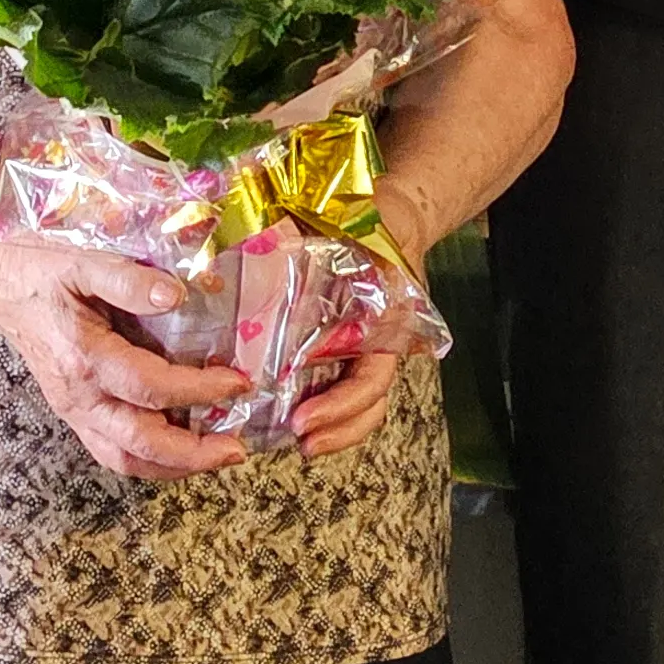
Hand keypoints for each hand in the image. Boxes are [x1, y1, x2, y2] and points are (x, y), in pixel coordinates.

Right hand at [0, 233, 249, 480]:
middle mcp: (77, 395)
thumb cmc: (39, 267)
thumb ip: (129, 279)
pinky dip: (147, 458)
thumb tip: (177, 296)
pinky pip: (110, 449)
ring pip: (123, 458)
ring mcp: (71, 408)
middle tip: (237, 450)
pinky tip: (177, 449)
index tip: (239, 383)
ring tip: (214, 457)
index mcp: (84, 358)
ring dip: (171, 466)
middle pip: (139, 443)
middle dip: (192, 454)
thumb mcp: (83, 260)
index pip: (150, 389)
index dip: (198, 391)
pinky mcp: (71, 410)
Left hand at [294, 196, 438, 460]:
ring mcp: (369, 350)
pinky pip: (346, 388)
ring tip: (299, 445)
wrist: (398, 217)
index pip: (371, 380)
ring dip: (335, 431)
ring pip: (364, 405)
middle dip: (338, 431)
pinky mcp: (349, 350)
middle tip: (300, 443)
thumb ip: (318, 239)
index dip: (340, 405)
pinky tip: (293, 419)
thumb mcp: (354, 227)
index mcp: (389, 321)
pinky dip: (327, 410)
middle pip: (371, 405)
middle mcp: (382, 344)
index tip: (302, 419)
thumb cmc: (375, 221)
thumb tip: (266, 248)